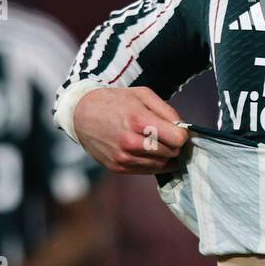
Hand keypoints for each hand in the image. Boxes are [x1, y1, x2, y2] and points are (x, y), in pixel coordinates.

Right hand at [73, 85, 188, 174]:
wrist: (81, 114)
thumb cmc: (115, 101)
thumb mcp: (142, 94)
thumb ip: (167, 111)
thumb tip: (183, 128)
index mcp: (139, 120)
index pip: (178, 139)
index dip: (182, 134)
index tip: (178, 129)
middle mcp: (131, 142)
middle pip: (171, 152)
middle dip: (174, 144)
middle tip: (167, 135)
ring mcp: (123, 158)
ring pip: (161, 164)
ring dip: (164, 155)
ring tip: (157, 141)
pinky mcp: (118, 168)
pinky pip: (148, 171)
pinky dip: (153, 162)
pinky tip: (148, 150)